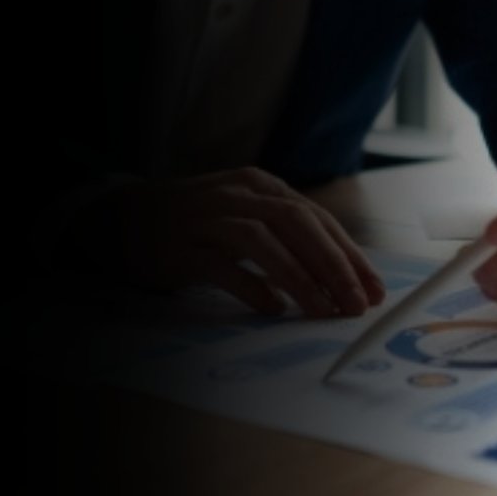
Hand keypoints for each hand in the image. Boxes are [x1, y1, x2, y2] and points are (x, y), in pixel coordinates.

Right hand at [63, 167, 385, 317]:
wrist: (123, 218)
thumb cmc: (195, 223)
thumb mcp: (243, 215)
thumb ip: (285, 235)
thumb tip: (341, 275)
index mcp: (259, 184)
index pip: (315, 217)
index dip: (348, 254)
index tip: (373, 290)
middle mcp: (236, 194)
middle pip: (295, 223)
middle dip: (332, 266)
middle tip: (355, 304)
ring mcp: (205, 217)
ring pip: (262, 241)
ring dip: (298, 277)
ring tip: (321, 310)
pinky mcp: (179, 246)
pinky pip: (220, 265)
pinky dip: (250, 285)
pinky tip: (272, 308)